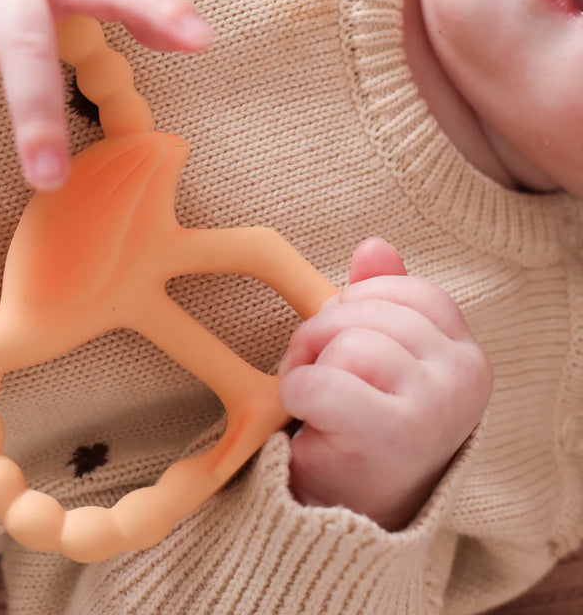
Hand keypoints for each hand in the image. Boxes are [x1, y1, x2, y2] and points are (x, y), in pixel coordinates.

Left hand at [277, 238, 492, 530]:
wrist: (352, 514)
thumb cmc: (364, 423)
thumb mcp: (383, 356)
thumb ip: (383, 300)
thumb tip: (376, 245)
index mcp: (464, 352)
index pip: (407, 289)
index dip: (358, 303)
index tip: (345, 341)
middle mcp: (462, 376)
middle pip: (366, 309)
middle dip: (322, 333)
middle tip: (317, 371)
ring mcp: (434, 406)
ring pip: (346, 342)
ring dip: (308, 364)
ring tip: (314, 398)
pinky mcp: (392, 435)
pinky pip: (320, 381)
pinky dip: (296, 392)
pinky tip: (305, 416)